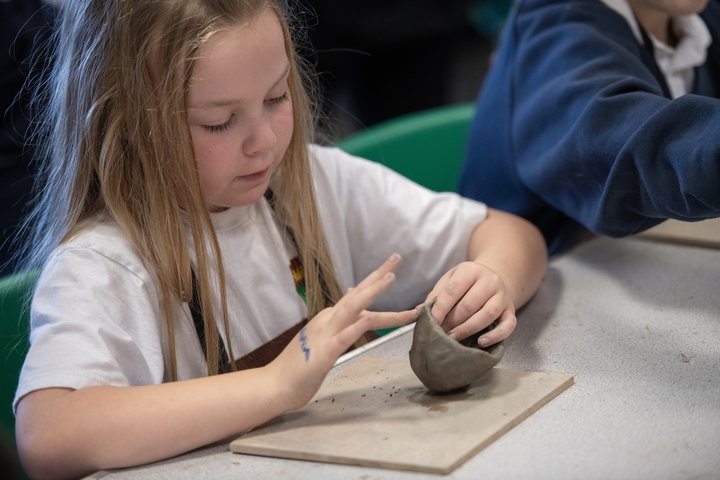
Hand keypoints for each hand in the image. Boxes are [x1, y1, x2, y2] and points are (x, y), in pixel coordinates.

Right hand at [268, 253, 417, 409]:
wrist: (275, 384)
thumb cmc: (300, 367)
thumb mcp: (323, 340)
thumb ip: (338, 325)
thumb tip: (356, 311)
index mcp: (330, 318)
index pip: (358, 297)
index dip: (376, 283)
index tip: (392, 268)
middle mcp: (328, 321)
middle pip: (358, 295)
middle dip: (378, 277)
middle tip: (397, 257)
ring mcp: (325, 335)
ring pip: (352, 308)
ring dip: (372, 292)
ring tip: (391, 278)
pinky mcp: (324, 354)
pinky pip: (342, 338)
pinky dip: (356, 327)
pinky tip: (368, 319)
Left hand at [425, 261, 515, 346]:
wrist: (494, 278)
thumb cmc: (466, 284)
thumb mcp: (449, 281)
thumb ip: (435, 296)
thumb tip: (418, 313)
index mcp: (470, 271)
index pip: (452, 291)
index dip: (439, 309)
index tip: (430, 323)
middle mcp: (489, 281)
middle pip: (468, 305)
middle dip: (451, 322)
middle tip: (439, 334)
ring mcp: (502, 296)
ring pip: (487, 315)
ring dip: (467, 330)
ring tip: (453, 338)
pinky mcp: (511, 311)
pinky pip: (508, 326)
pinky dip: (495, 336)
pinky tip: (481, 342)